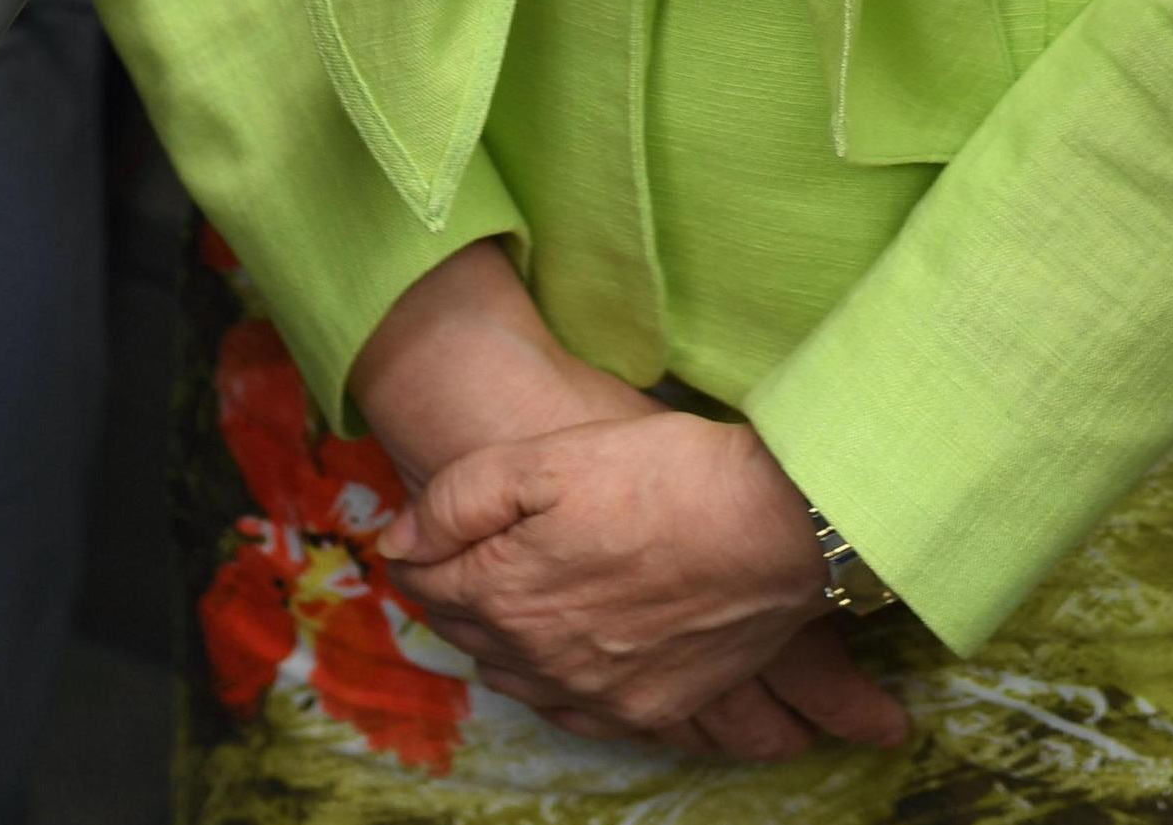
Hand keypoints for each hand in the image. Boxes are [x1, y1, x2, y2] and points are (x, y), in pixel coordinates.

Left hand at [375, 411, 899, 759]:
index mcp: (506, 592)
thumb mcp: (549, 456)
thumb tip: (398, 543)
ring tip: (503, 605)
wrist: (774, 527)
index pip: (430, 583)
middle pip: (468, 632)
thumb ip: (460, 499)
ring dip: (496, 642)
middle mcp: (540, 658)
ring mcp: (595, 693)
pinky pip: (574, 716)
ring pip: (516, 679)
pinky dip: (551, 689)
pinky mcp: (647, 708)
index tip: (425, 533)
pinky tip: (558, 666)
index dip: (420, 551)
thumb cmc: (663, 475)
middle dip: (453, 594)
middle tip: (457, 561)